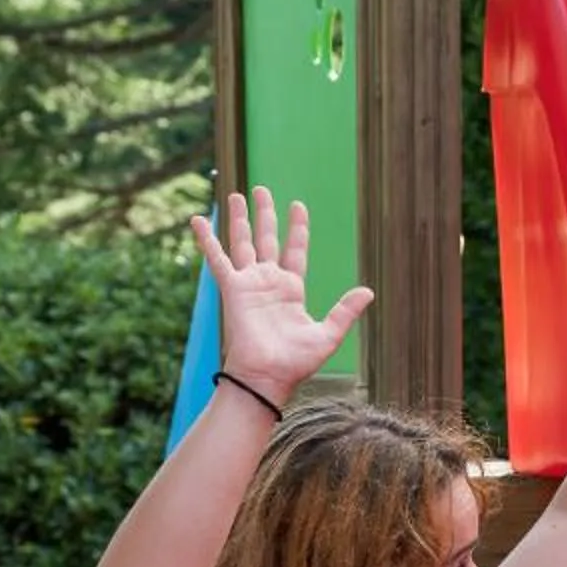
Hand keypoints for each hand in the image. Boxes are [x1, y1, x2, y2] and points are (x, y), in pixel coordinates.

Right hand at [192, 186, 372, 404]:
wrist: (267, 376)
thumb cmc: (295, 362)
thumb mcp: (328, 335)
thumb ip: (346, 311)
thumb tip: (368, 291)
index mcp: (291, 290)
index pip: (295, 251)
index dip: (297, 229)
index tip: (298, 206)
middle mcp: (269, 283)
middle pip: (267, 239)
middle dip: (265, 215)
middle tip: (262, 190)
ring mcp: (249, 284)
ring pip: (243, 242)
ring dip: (240, 219)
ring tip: (237, 194)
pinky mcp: (232, 289)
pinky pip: (217, 259)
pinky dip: (207, 239)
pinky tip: (198, 220)